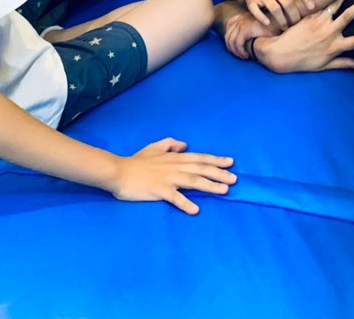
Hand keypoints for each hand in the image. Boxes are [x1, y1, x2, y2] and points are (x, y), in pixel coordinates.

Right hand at [110, 138, 235, 211]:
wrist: (118, 172)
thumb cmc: (136, 161)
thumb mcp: (154, 147)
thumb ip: (170, 144)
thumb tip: (184, 145)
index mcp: (174, 157)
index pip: (199, 158)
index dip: (215, 160)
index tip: (230, 162)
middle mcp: (175, 166)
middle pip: (201, 169)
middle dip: (219, 173)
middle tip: (234, 179)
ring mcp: (168, 178)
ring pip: (193, 181)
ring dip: (209, 185)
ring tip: (224, 190)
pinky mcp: (159, 190)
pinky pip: (174, 198)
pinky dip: (185, 203)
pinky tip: (195, 209)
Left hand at [223, 10, 278, 58]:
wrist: (281, 23)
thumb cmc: (273, 27)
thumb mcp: (260, 28)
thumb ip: (251, 32)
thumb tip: (245, 43)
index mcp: (243, 17)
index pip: (229, 27)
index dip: (230, 39)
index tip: (237, 48)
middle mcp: (241, 19)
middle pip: (228, 35)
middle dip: (231, 47)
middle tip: (240, 55)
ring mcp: (242, 23)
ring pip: (231, 41)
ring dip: (236, 51)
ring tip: (244, 57)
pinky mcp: (246, 29)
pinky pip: (237, 43)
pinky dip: (240, 51)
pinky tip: (247, 55)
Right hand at [246, 0, 314, 29]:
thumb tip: (321, 3)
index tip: (312, 7)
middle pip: (287, 1)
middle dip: (294, 15)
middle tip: (297, 24)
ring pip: (275, 9)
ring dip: (282, 21)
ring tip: (286, 28)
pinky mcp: (251, 0)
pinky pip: (258, 12)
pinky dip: (264, 19)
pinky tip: (269, 24)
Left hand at [255, 0, 353, 73]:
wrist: (280, 54)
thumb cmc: (303, 62)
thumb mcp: (324, 66)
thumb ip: (342, 63)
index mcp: (334, 47)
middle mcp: (329, 33)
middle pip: (348, 16)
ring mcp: (318, 23)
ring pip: (334, 6)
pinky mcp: (308, 17)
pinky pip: (320, 5)